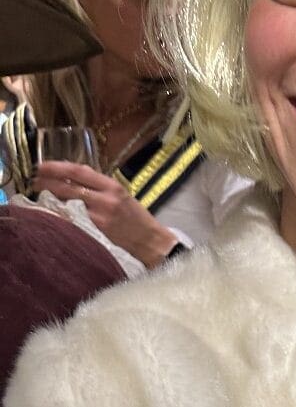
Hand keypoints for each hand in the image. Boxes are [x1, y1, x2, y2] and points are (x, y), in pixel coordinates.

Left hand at [33, 159, 178, 267]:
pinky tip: (50, 212)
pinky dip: (59, 214)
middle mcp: (105, 200)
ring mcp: (99, 217)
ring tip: (39, 194)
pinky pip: (72, 220)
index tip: (42, 165)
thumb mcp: (121, 194)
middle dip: (47, 182)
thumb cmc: (136, 217)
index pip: (79, 171)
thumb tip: (73, 176)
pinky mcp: (96, 232)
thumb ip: (99, 185)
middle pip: (68, 187)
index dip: (57, 167)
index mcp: (112, 186)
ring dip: (50, 198)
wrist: (150, 241)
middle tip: (34, 180)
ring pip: (67, 204)